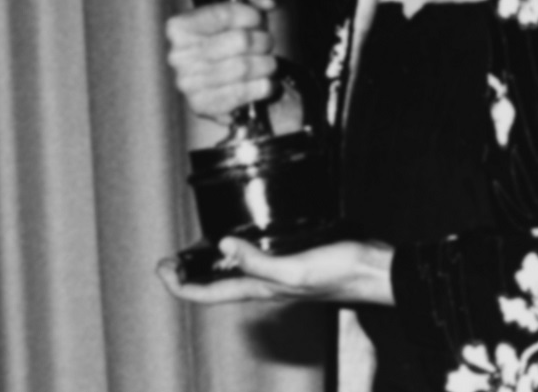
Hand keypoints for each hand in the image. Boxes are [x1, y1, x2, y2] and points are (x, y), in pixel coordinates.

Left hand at [157, 238, 394, 306]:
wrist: (376, 272)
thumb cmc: (342, 273)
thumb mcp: (295, 270)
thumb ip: (259, 262)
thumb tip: (222, 245)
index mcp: (262, 290)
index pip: (208, 294)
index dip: (180, 285)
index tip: (161, 268)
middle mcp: (266, 286)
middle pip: (216, 287)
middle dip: (188, 276)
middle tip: (168, 261)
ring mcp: (280, 277)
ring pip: (233, 276)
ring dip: (209, 267)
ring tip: (193, 252)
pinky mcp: (294, 264)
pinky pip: (255, 263)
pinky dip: (237, 255)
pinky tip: (241, 242)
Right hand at [165, 0, 284, 122]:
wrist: (233, 82)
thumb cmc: (237, 42)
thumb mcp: (247, 10)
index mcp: (180, 27)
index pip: (225, 14)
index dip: (252, 16)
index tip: (259, 20)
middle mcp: (177, 55)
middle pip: (240, 40)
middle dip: (263, 42)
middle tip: (265, 45)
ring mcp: (187, 82)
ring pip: (245, 67)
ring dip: (266, 65)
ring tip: (267, 63)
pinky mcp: (202, 105)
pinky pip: (243, 93)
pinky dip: (262, 87)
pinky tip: (264, 83)